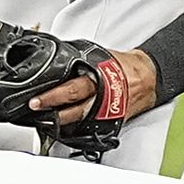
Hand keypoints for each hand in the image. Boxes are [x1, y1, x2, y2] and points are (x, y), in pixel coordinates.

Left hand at [32, 49, 157, 126]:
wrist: (148, 78)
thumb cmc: (124, 66)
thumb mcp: (100, 57)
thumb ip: (80, 61)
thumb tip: (57, 60)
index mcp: (100, 80)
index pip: (72, 89)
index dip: (53, 96)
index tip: (36, 100)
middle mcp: (102, 99)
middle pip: (73, 110)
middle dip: (51, 112)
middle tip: (36, 110)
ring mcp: (106, 114)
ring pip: (79, 122)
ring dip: (59, 122)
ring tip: (43, 120)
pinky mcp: (110, 123)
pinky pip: (88, 127)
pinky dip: (74, 127)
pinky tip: (62, 125)